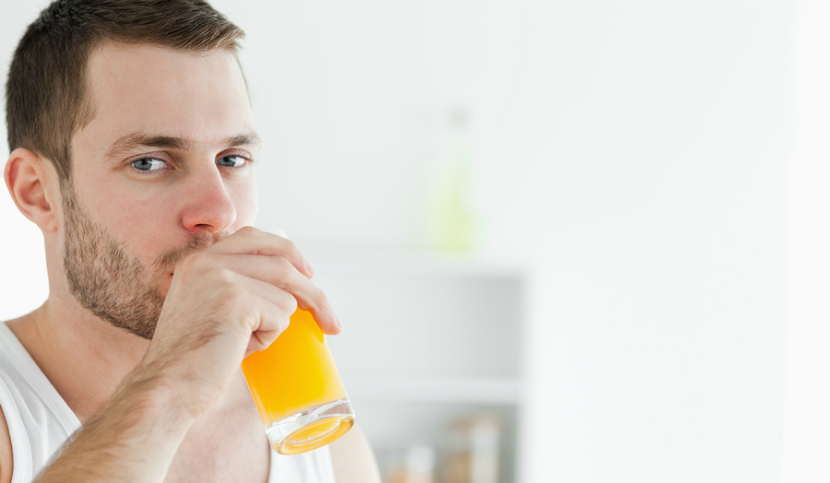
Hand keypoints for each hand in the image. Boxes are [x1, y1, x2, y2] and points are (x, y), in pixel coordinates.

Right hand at [139, 226, 339, 418]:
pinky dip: (269, 337)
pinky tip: (240, 348)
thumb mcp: (208, 309)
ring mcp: (221, 277)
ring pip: (285, 293)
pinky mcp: (236, 299)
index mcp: (198, 259)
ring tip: (248, 342)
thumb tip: (292, 287)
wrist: (168, 388)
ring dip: (278, 323)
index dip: (288, 253)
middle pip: (282, 261)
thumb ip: (235, 287)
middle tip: (330, 320)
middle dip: (313, 291)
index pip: (255, 237)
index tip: (308, 274)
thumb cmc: (193, 359)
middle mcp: (207, 260)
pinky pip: (281, 315)